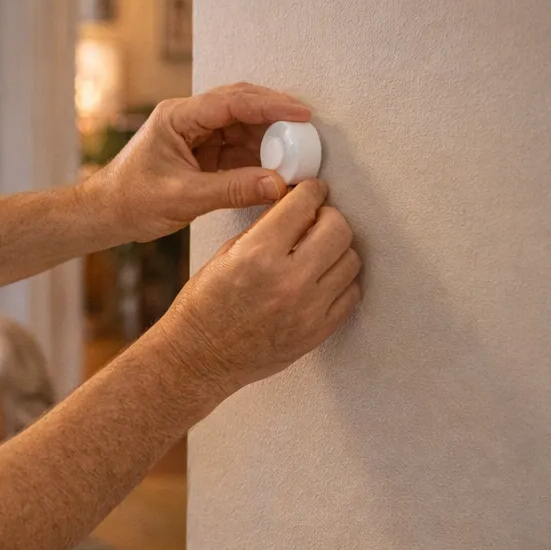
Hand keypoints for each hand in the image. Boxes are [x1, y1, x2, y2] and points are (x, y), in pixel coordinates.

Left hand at [82, 83, 311, 240]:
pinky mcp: (203, 153)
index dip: (270, 105)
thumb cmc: (130, 201)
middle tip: (307, 133)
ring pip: (243, 127)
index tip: (301, 114)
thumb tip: (278, 184)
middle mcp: (189, 119)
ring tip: (297, 154)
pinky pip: (239, 148)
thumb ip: (231, 190)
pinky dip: (259, 157)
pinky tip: (277, 169)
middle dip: (276, 117)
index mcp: (178, 117)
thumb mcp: (183, 197)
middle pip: (242, 106)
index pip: (232, 101)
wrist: (105, 215)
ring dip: (270, 139)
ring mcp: (197, 135)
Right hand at [163, 180, 361, 392]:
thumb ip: (265, 230)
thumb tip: (296, 208)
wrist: (199, 358)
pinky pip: (351, 294)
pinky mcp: (317, 332)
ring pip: (351, 260)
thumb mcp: (225, 256)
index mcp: (257, 255)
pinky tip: (322, 279)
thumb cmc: (204, 308)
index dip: (311, 192)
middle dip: (328, 217)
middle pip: (338, 229)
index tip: (312, 192)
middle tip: (317, 221)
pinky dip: (341, 282)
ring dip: (337, 250)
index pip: (304, 205)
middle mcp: (287, 281)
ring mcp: (307, 310)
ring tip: (318, 252)